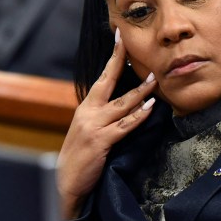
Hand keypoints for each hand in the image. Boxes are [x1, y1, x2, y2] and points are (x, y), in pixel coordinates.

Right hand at [57, 28, 157, 219]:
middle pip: (107, 81)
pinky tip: (150, 107)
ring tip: (155, 78)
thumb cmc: (80, 158)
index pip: (101, 77)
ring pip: (121, 103)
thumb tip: (121, 102)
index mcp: (86, 108)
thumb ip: (101, 116)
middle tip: (130, 41)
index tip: (119, 37)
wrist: (65, 182)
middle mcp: (88, 112)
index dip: (112, 57)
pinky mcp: (100, 141)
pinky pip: (124, 125)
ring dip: (140, 90)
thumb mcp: (87, 131)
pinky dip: (138, 115)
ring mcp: (94, 126)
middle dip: (119, 59)